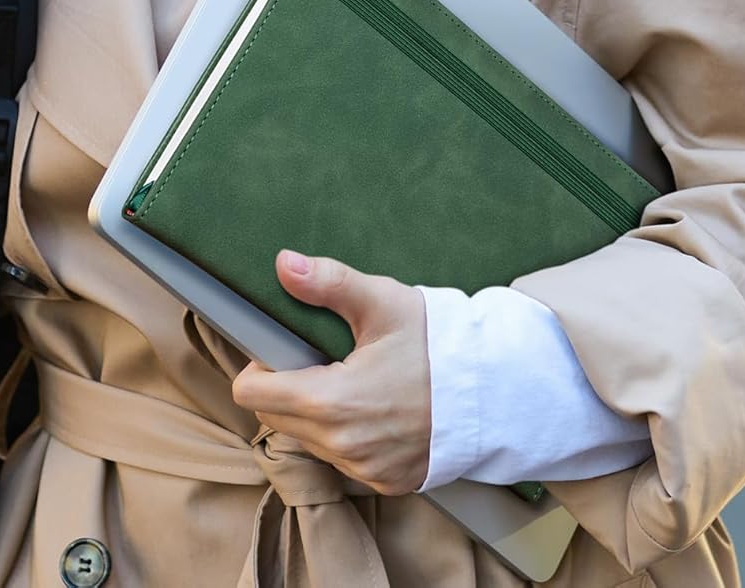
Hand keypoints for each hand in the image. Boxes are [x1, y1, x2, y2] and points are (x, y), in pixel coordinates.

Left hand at [230, 250, 431, 495]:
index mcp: (331, 402)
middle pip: (275, 417)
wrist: (492, 390)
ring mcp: (364, 469)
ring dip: (314, 413)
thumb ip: (328, 282)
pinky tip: (372, 406)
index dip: (259, 366)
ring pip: (307, 439)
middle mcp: (342, 446)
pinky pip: (341, 458)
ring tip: (349, 379)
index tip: (283, 349)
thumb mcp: (381, 302)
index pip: (252, 395)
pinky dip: (345, 434)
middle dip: (286, 386)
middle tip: (321, 357)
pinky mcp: (384, 482)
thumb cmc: (436, 344)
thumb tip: (283, 263)